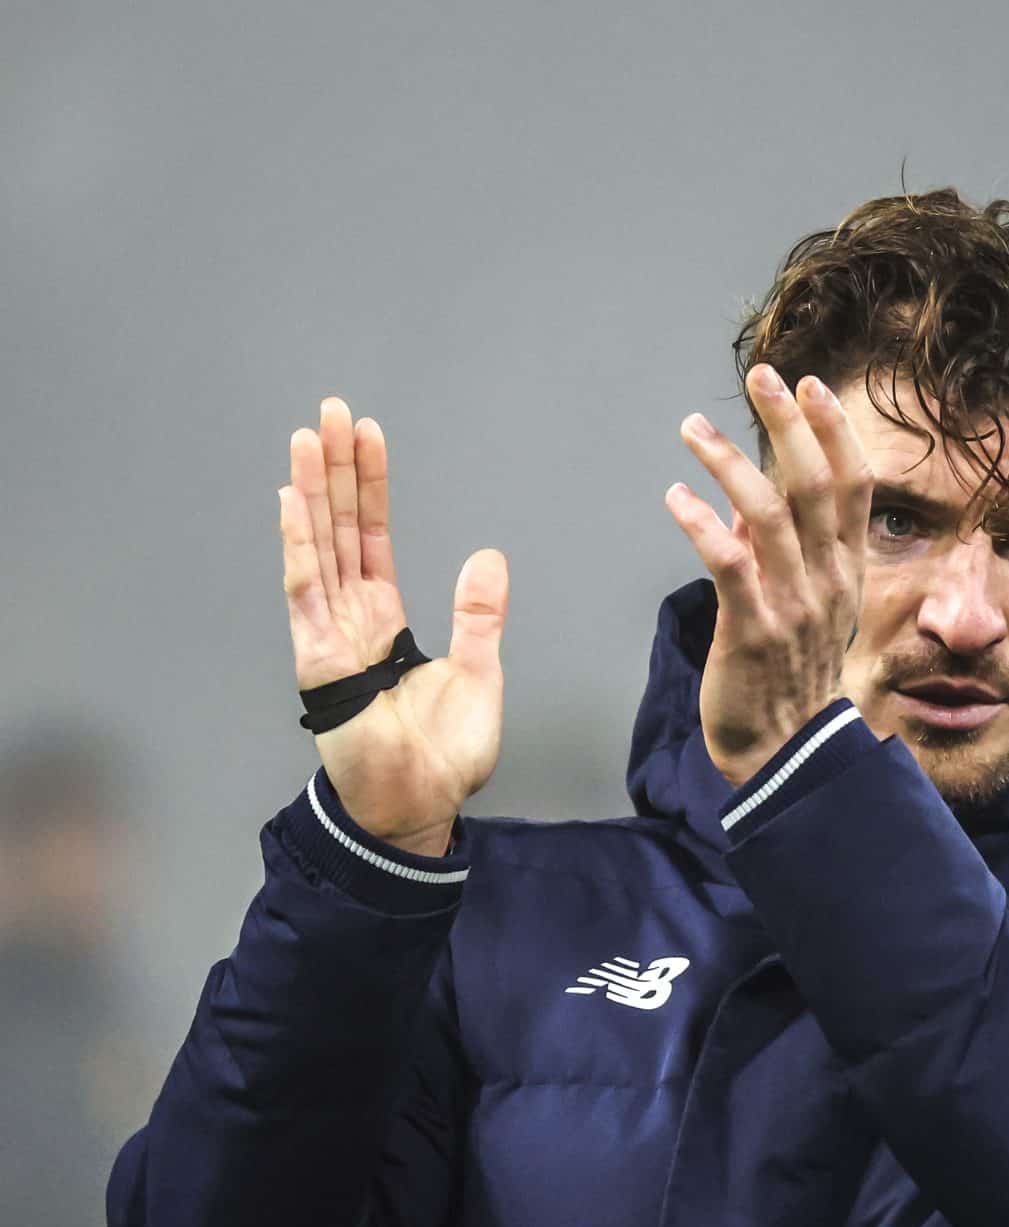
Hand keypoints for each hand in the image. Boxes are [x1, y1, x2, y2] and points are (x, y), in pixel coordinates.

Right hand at [280, 399, 507, 857]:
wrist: (421, 806)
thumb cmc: (442, 754)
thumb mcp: (477, 672)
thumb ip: (478, 615)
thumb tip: (489, 557)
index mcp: (384, 618)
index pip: (371, 536)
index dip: (369, 485)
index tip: (368, 435)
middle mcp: (350, 618)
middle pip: (339, 527)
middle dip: (335, 468)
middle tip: (332, 410)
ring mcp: (329, 636)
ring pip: (318, 547)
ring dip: (311, 490)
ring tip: (308, 436)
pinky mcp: (319, 662)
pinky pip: (306, 594)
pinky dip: (299, 548)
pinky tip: (293, 503)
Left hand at [665, 365, 870, 786]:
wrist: (787, 753)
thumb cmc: (789, 677)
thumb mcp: (801, 606)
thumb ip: (775, 551)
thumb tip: (741, 501)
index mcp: (847, 572)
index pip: (854, 487)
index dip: (834, 431)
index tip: (810, 386)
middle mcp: (827, 582)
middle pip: (815, 485)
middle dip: (789, 423)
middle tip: (761, 377)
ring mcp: (793, 605)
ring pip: (770, 514)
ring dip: (729, 463)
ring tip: (692, 428)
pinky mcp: (751, 629)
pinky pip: (729, 563)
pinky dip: (701, 524)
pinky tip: (676, 496)